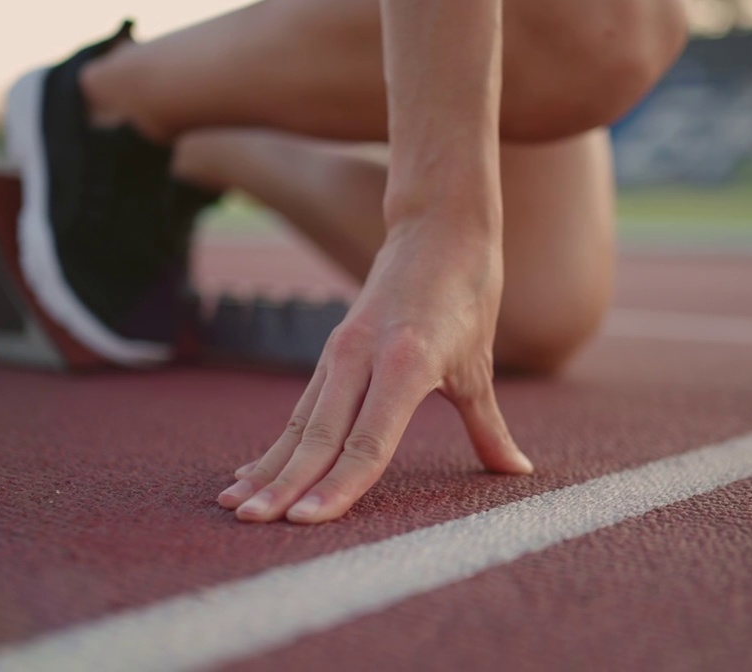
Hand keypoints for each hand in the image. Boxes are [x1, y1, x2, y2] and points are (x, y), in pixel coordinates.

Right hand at [217, 214, 532, 523]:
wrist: (437, 228)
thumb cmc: (467, 296)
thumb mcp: (479, 364)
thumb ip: (489, 426)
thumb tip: (517, 471)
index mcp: (406, 364)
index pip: (369, 441)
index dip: (339, 485)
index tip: (308, 520)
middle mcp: (363, 358)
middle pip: (319, 435)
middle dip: (284, 484)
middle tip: (252, 523)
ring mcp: (341, 353)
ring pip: (300, 423)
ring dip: (267, 469)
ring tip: (234, 508)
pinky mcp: (331, 354)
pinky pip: (299, 409)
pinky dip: (275, 445)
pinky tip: (248, 474)